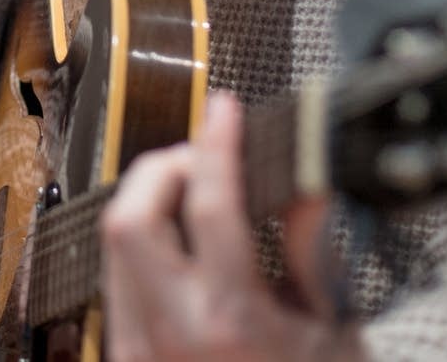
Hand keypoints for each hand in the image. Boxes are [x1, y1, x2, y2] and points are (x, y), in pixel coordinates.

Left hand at [100, 92, 361, 360]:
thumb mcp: (334, 329)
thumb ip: (314, 251)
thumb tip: (304, 178)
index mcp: (230, 322)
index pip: (208, 205)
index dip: (216, 144)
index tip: (226, 110)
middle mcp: (170, 335)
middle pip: (129, 216)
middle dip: (161, 168)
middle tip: (203, 156)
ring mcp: (137, 352)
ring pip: (112, 243)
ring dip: (147, 202)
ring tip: (195, 193)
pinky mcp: (125, 361)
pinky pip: (116, 280)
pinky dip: (142, 245)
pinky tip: (181, 243)